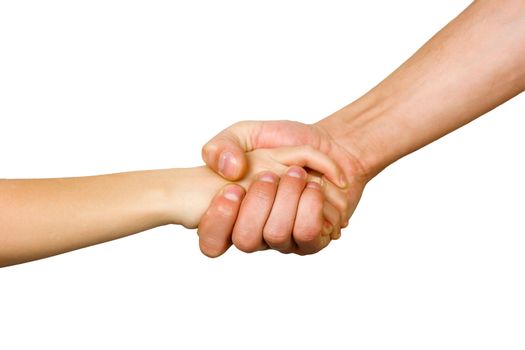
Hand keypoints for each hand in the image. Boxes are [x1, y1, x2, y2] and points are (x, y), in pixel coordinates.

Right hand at [169, 145, 345, 248]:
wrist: (331, 143)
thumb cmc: (283, 139)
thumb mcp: (243, 133)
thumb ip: (220, 147)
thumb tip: (231, 171)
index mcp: (233, 211)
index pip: (211, 241)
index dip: (217, 220)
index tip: (233, 189)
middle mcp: (256, 230)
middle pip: (245, 239)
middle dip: (259, 200)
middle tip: (270, 175)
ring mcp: (283, 238)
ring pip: (277, 234)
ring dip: (288, 197)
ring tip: (298, 174)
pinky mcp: (312, 239)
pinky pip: (309, 233)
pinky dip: (314, 203)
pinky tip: (318, 185)